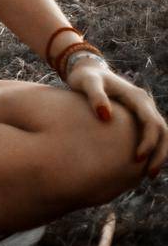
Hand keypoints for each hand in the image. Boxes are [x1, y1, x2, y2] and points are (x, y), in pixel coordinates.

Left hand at [66, 59, 166, 176]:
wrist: (88, 70)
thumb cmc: (85, 77)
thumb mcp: (86, 82)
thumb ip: (95, 96)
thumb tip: (105, 116)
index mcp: (137, 97)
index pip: (151, 122)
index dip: (148, 142)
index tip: (137, 158)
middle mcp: (145, 104)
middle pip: (163, 131)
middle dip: (159, 153)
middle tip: (149, 174)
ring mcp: (144, 110)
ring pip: (162, 135)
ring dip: (159, 154)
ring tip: (149, 174)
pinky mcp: (139, 117)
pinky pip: (152, 135)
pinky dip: (152, 149)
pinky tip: (142, 165)